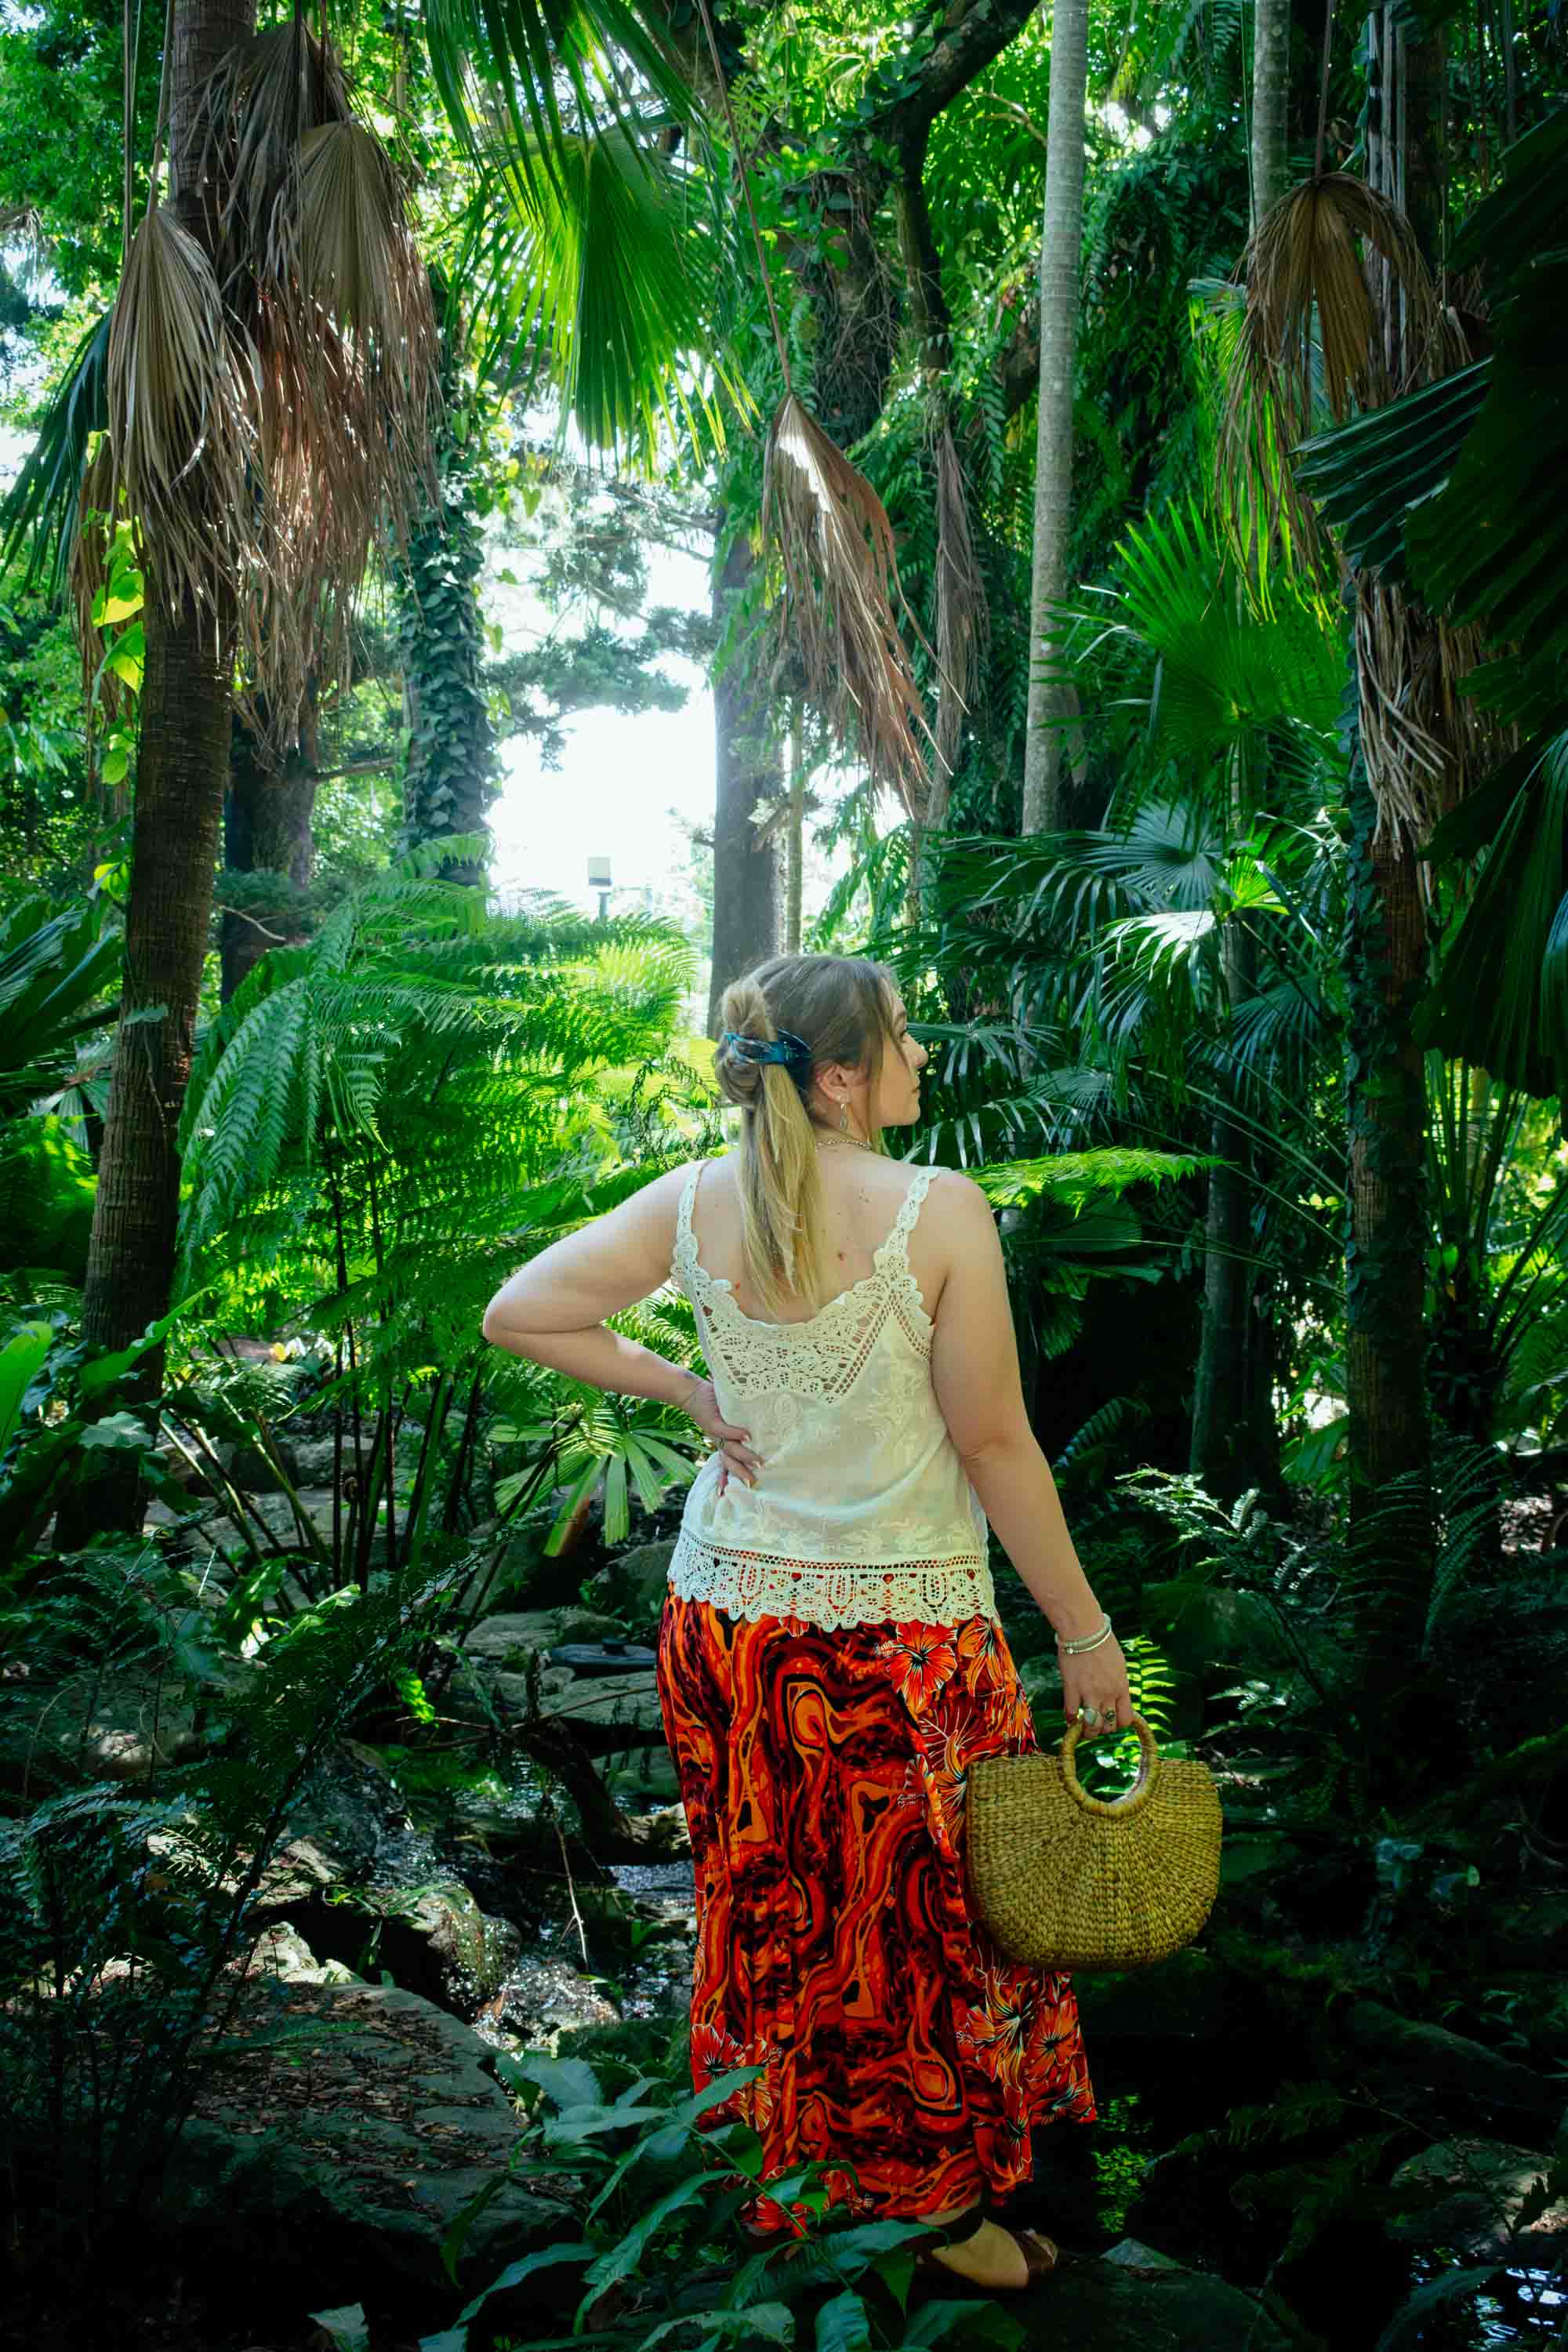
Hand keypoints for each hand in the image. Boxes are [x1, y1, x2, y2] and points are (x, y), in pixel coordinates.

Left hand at [676, 1373, 762, 1494]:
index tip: (728, 1494)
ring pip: (730, 1449)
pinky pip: (724, 1430)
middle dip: (742, 1473)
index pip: (726, 1464)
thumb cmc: (710, 1404)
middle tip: (754, 1484)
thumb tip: (756, 1429)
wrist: (689, 1393)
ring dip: (744, 1456)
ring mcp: (715, 1433)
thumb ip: (737, 1423)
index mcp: (721, 1442)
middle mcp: (718, 1441)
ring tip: (759, 1463)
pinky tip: (747, 1437)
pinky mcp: (712, 1421)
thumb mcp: (724, 1417)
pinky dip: (736, 1434)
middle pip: (730, 1461)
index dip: (727, 1478)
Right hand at [1058, 1632, 1133, 1739]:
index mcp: (1122, 1687)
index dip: (1117, 1724)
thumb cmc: (1103, 1643)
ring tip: (1082, 1728)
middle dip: (1102, 1729)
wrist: (1084, 1630)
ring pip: (1092, 1726)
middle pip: (1108, 1726)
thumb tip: (1115, 1697)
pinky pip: (1071, 1713)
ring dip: (1087, 1732)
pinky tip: (1070, 1717)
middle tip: (1095, 1724)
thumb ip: (1118, 1684)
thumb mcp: (1119, 1665)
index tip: (1111, 1721)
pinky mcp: (1072, 1688)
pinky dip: (1070, 1719)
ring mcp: (1090, 1693)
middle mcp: (1108, 1694)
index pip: (1125, 1719)